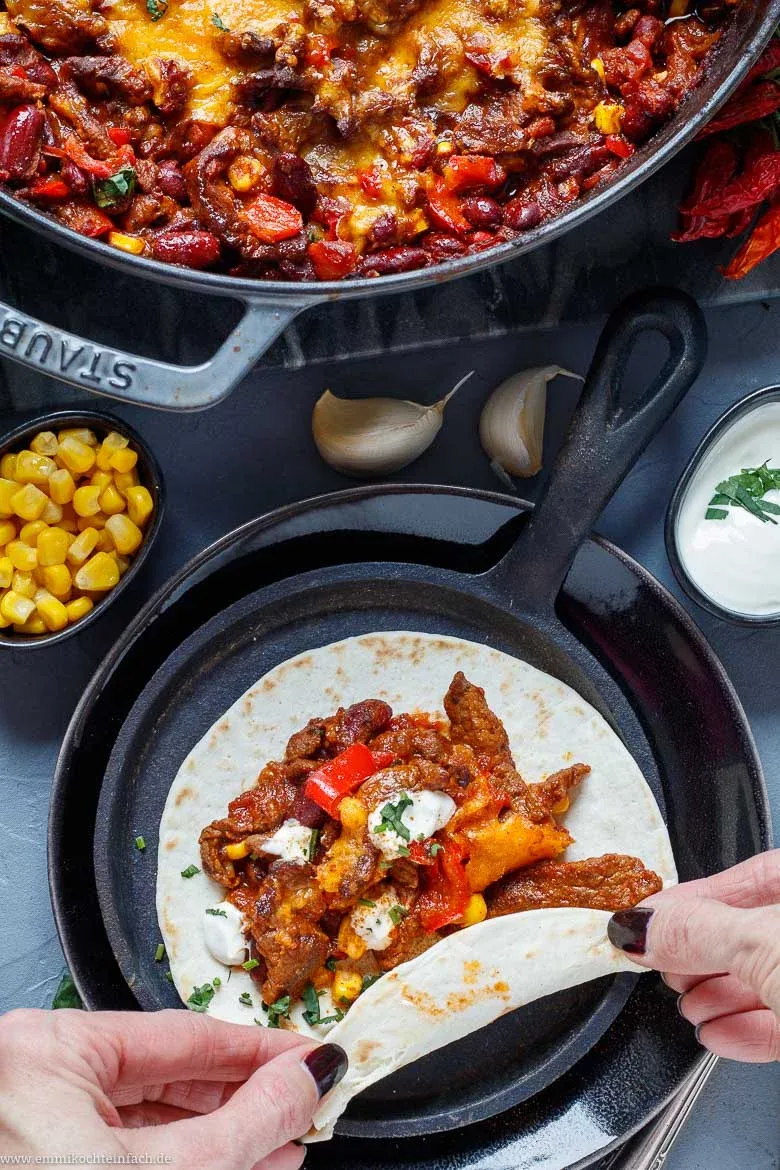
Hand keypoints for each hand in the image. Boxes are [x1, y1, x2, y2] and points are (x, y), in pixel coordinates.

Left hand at [0, 1008, 346, 1166]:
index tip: (310, 1056)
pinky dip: (180, 1153)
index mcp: (48, 1052)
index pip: (184, 1034)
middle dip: (245, 1095)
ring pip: (150, 1112)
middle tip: (305, 1100)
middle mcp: (34, 1074)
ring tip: (281, 1142)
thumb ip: (244, 1121)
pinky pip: (122, 1141)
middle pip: (170, 1072)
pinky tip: (233, 1160)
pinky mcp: (40, 1154)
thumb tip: (306, 1078)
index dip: (259, 1049)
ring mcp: (34, 1118)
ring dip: (221, 1130)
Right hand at [608, 850, 779, 1061]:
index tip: (645, 918)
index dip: (690, 898)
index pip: (745, 876)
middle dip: (699, 952)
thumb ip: (696, 931)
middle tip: (659, 961)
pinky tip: (717, 1034)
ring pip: (764, 979)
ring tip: (686, 1003)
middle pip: (749, 931)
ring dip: (716, 994)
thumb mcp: (761, 943)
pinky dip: (744, 1031)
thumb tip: (638, 927)